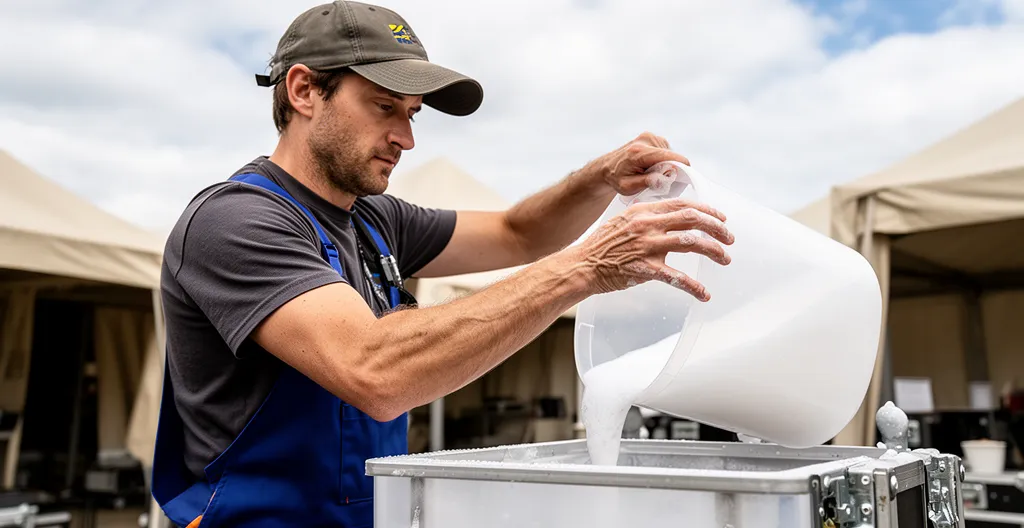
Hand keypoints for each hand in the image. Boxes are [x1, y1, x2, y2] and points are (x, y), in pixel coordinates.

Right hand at [573, 197, 732, 300]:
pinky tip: (704, 294)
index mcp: (643, 212)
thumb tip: (668, 214)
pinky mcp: (645, 269)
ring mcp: (647, 247)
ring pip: (691, 244)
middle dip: (717, 228)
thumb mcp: (623, 220)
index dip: (707, 210)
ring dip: (713, 251)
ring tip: (725, 259)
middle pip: (692, 220)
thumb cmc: (601, 245)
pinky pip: (677, 278)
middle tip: (730, 238)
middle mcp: (647, 225)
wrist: (582, 265)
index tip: (721, 218)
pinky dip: (694, 287)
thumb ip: (645, 216)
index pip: (683, 204)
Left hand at [586, 132, 689, 195]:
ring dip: (665, 166)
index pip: (670, 157)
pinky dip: (662, 161)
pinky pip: (667, 152)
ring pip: (671, 155)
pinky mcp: (653, 137)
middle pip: (673, 157)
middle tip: (656, 180)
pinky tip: (650, 166)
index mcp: (639, 151)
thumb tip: (666, 177)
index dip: (680, 169)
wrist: (607, 167)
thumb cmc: (616, 178)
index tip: (680, 182)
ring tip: (649, 172)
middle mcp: (646, 139)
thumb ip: (647, 182)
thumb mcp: (628, 187)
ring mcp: (650, 136)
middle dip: (670, 170)